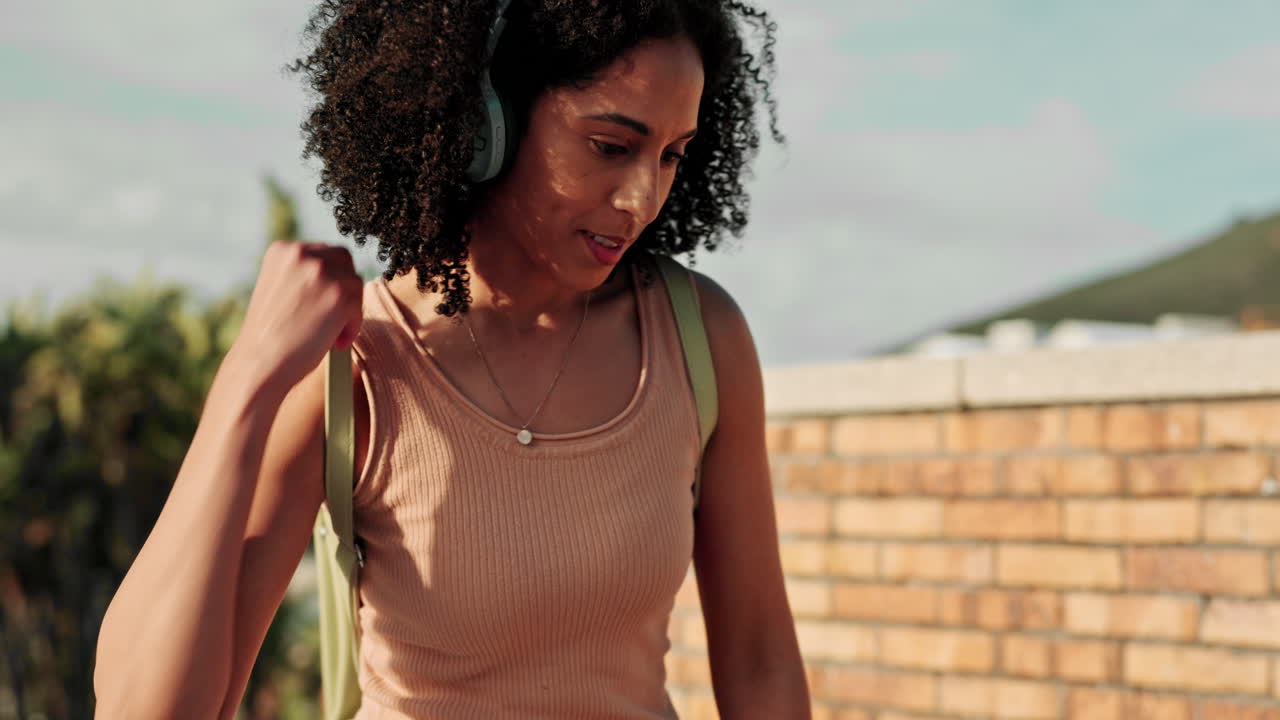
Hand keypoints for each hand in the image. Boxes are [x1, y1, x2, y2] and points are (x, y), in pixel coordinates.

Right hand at [231, 241, 363, 390]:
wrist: (259, 363)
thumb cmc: (269, 336)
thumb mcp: (279, 289)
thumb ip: (302, 276)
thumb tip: (339, 277)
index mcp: (283, 250)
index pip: (323, 252)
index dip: (329, 279)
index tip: (322, 302)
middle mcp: (302, 253)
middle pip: (344, 260)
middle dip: (343, 287)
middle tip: (333, 317)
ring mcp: (322, 271)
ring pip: (354, 283)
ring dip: (348, 308)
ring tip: (330, 333)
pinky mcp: (340, 294)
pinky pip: (359, 306)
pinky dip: (352, 326)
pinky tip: (335, 342)